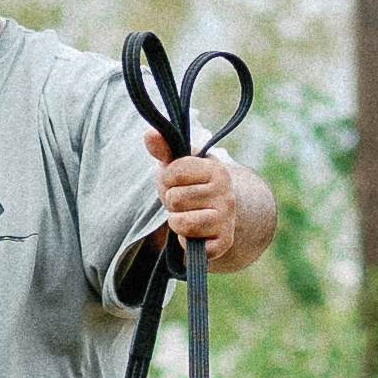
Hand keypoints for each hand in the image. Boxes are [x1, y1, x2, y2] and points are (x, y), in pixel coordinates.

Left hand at [149, 144, 278, 276]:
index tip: (179, 181)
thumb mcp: (176, 165)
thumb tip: (149, 133)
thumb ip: (163, 148)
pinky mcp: (224, 242)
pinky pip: (190, 245)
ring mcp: (227, 219)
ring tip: (188, 215)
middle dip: (173, 203)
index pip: (174, 171)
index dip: (169, 178)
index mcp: (217, 169)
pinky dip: (185, 241)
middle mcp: (227, 193)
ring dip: (177, 221)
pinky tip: (195, 233)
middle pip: (176, 199)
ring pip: (183, 222)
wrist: (215, 215)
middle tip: (186, 202)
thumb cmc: (191, 186)